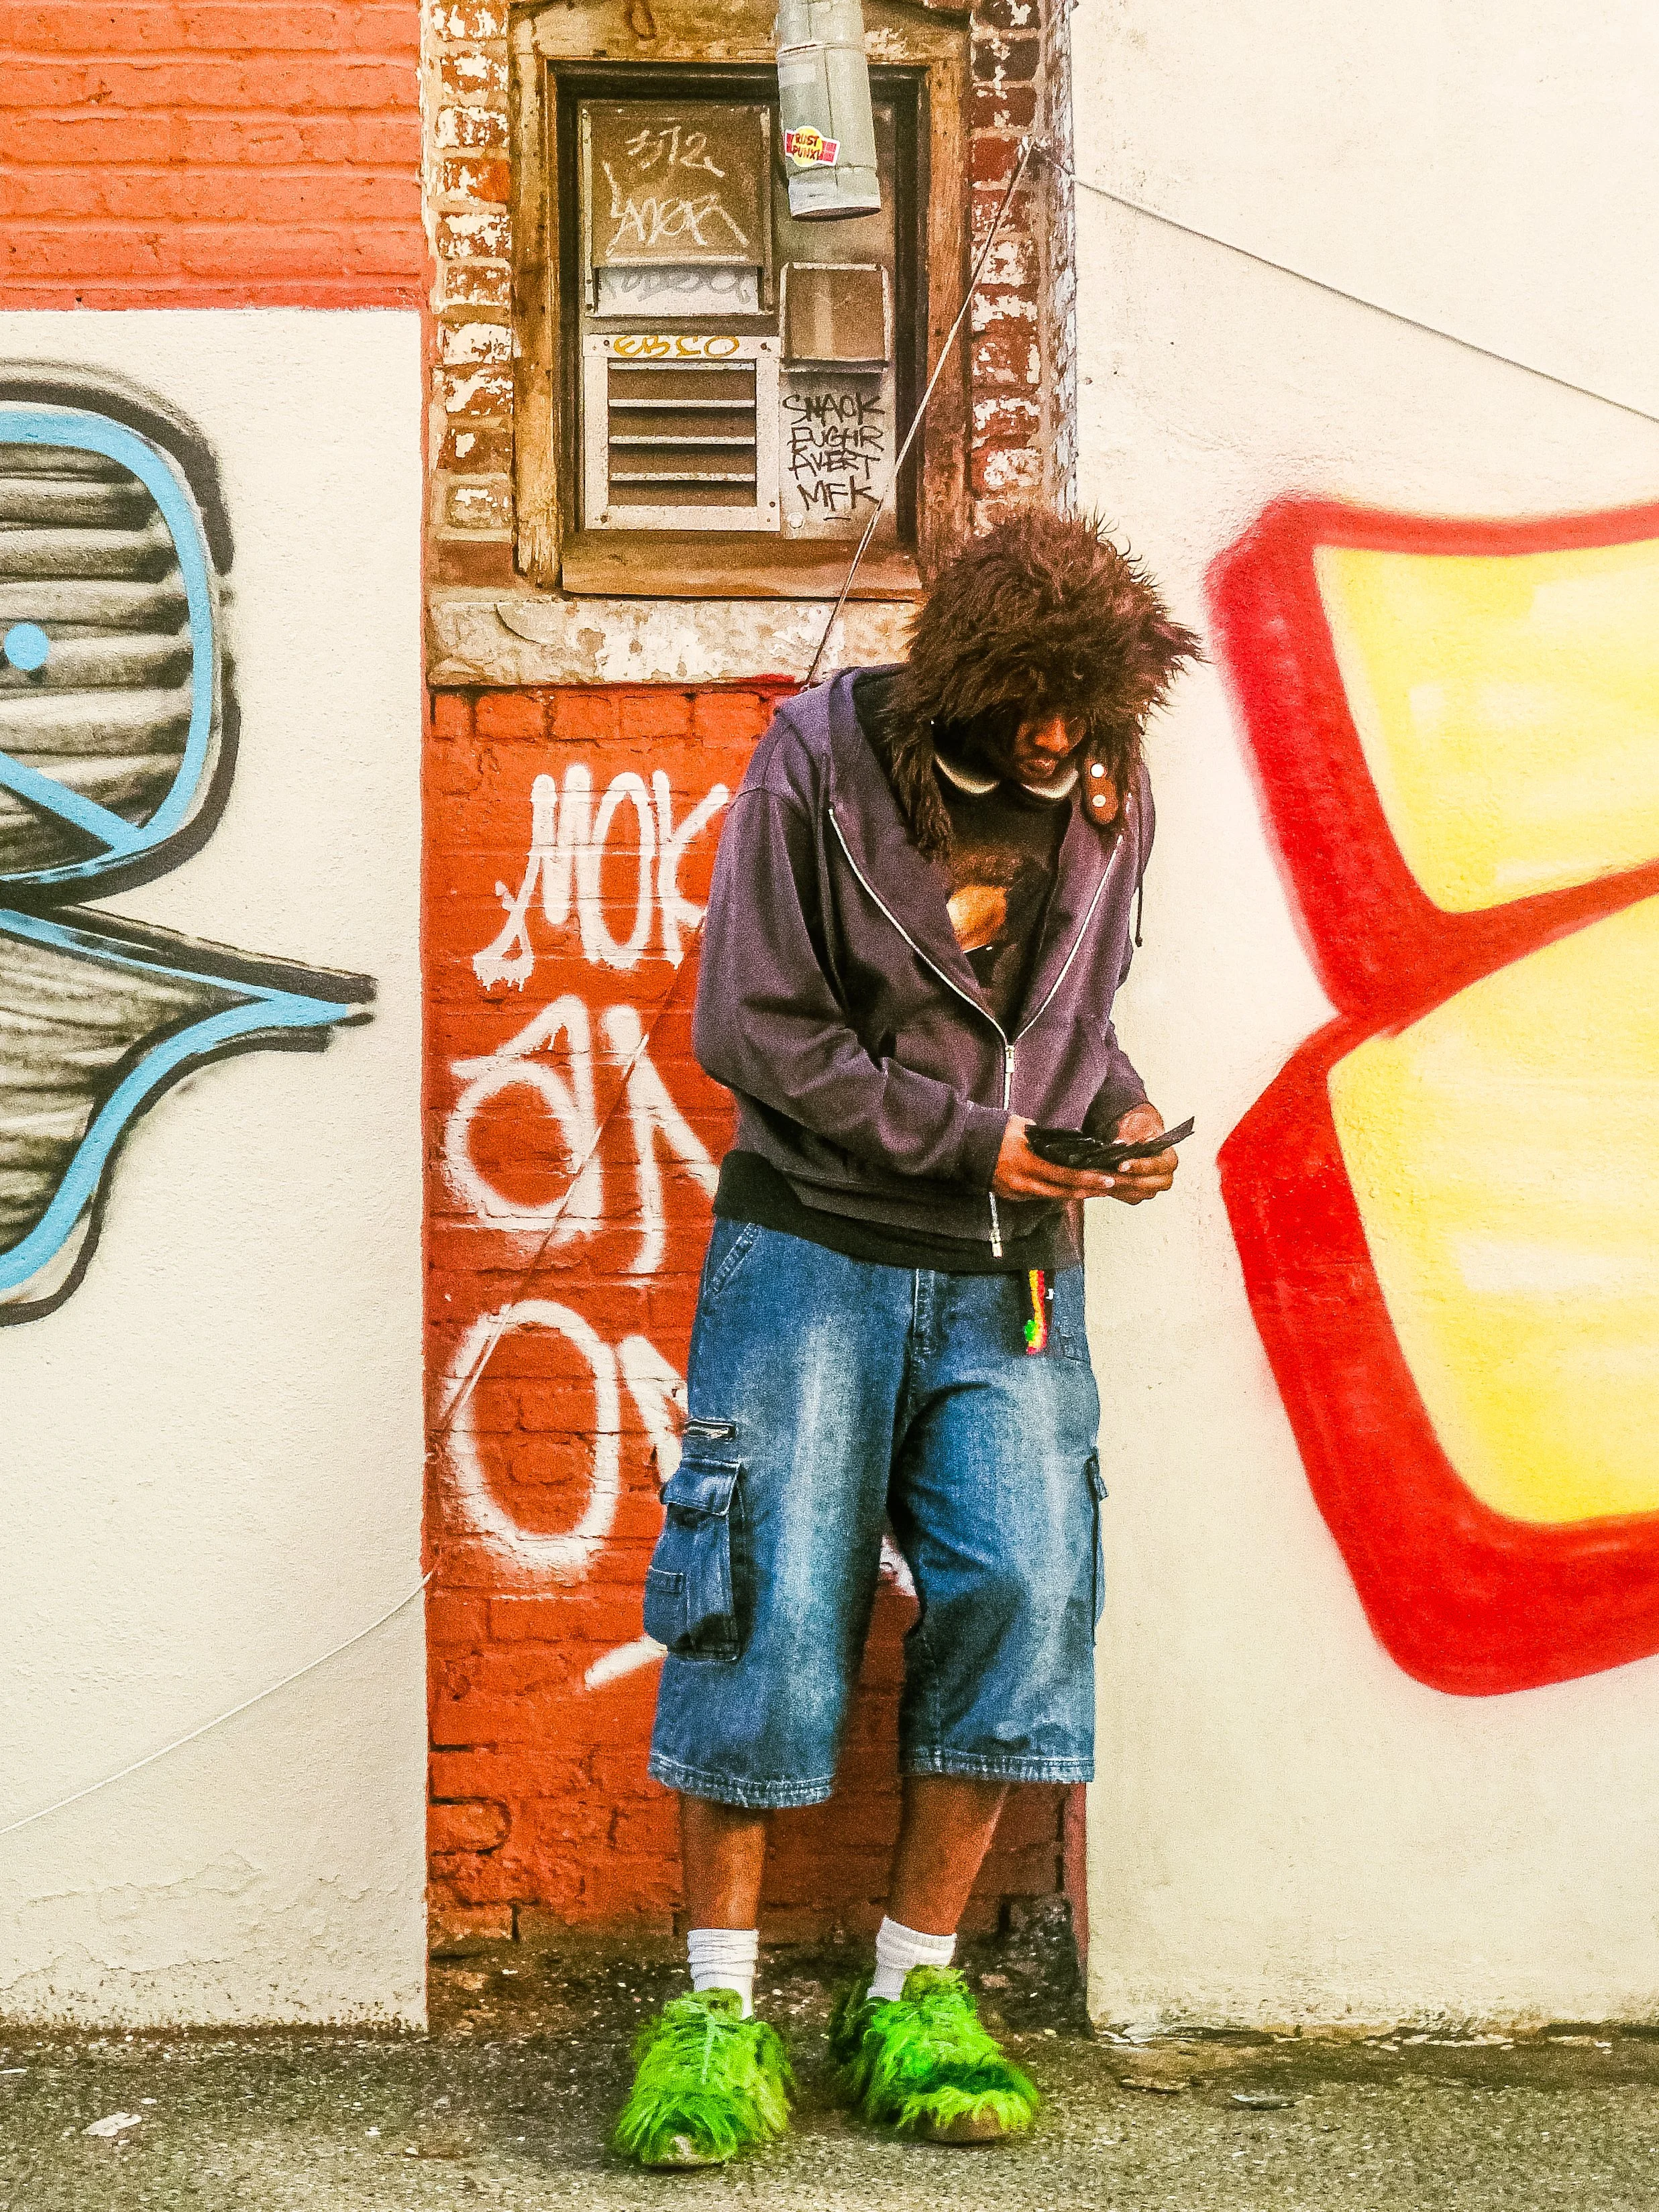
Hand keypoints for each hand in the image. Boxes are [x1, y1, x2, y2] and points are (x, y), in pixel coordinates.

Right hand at [992, 1116, 1118, 1201]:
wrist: (962, 1144)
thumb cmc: (992, 1131)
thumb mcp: (1021, 1127)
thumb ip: (1042, 1136)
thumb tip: (1058, 1140)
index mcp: (1027, 1164)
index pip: (1066, 1175)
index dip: (1088, 1179)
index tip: (1107, 1180)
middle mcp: (1023, 1182)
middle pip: (1062, 1193)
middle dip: (1087, 1191)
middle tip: (1107, 1188)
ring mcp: (1015, 1191)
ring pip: (1051, 1197)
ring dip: (1072, 1194)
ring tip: (1092, 1190)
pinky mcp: (1009, 1195)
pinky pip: (1036, 1196)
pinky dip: (1053, 1193)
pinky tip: (1065, 1189)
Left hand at [1104, 1102, 1178, 1205]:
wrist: (1133, 1132)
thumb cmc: (1140, 1127)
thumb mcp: (1138, 1121)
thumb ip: (1132, 1131)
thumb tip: (1123, 1142)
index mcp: (1169, 1159)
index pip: (1157, 1167)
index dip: (1139, 1167)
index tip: (1122, 1165)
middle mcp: (1162, 1177)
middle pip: (1146, 1186)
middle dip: (1124, 1181)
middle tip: (1108, 1175)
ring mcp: (1149, 1188)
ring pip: (1133, 1194)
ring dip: (1115, 1188)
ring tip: (1099, 1179)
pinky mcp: (1136, 1193)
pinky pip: (1124, 1197)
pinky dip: (1111, 1191)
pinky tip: (1100, 1183)